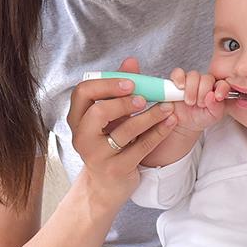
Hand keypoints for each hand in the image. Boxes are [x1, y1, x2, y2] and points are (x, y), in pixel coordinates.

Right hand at [67, 58, 177, 197]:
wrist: (105, 186)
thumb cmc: (107, 143)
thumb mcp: (110, 117)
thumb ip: (118, 89)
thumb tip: (131, 61)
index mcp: (77, 119)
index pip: (82, 93)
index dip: (106, 84)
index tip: (129, 82)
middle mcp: (82, 137)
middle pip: (98, 112)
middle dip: (124, 101)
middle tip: (145, 97)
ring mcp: (97, 155)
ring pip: (124, 131)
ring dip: (150, 116)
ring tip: (167, 107)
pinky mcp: (116, 169)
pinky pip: (141, 147)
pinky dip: (158, 132)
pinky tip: (170, 122)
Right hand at [167, 68, 227, 132]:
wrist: (184, 123)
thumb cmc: (200, 118)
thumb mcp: (212, 117)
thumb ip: (216, 108)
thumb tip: (212, 96)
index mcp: (216, 89)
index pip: (222, 83)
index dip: (221, 88)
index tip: (218, 97)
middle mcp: (204, 83)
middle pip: (207, 78)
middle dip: (203, 91)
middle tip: (200, 104)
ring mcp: (191, 80)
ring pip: (193, 75)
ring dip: (191, 88)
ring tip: (189, 102)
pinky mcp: (178, 80)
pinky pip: (178, 73)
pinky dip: (179, 79)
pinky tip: (180, 87)